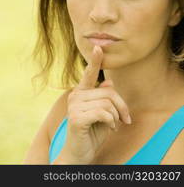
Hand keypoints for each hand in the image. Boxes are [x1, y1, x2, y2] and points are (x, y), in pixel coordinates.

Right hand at [53, 45, 130, 164]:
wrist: (80, 153)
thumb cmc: (93, 132)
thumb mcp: (104, 113)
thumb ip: (105, 97)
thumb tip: (109, 81)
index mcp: (82, 92)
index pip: (89, 74)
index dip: (95, 61)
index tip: (98, 47)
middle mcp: (76, 95)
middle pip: (109, 92)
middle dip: (122, 107)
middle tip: (125, 119)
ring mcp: (74, 105)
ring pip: (107, 103)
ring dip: (116, 116)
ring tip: (114, 124)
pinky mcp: (76, 117)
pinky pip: (103, 113)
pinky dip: (111, 122)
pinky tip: (109, 128)